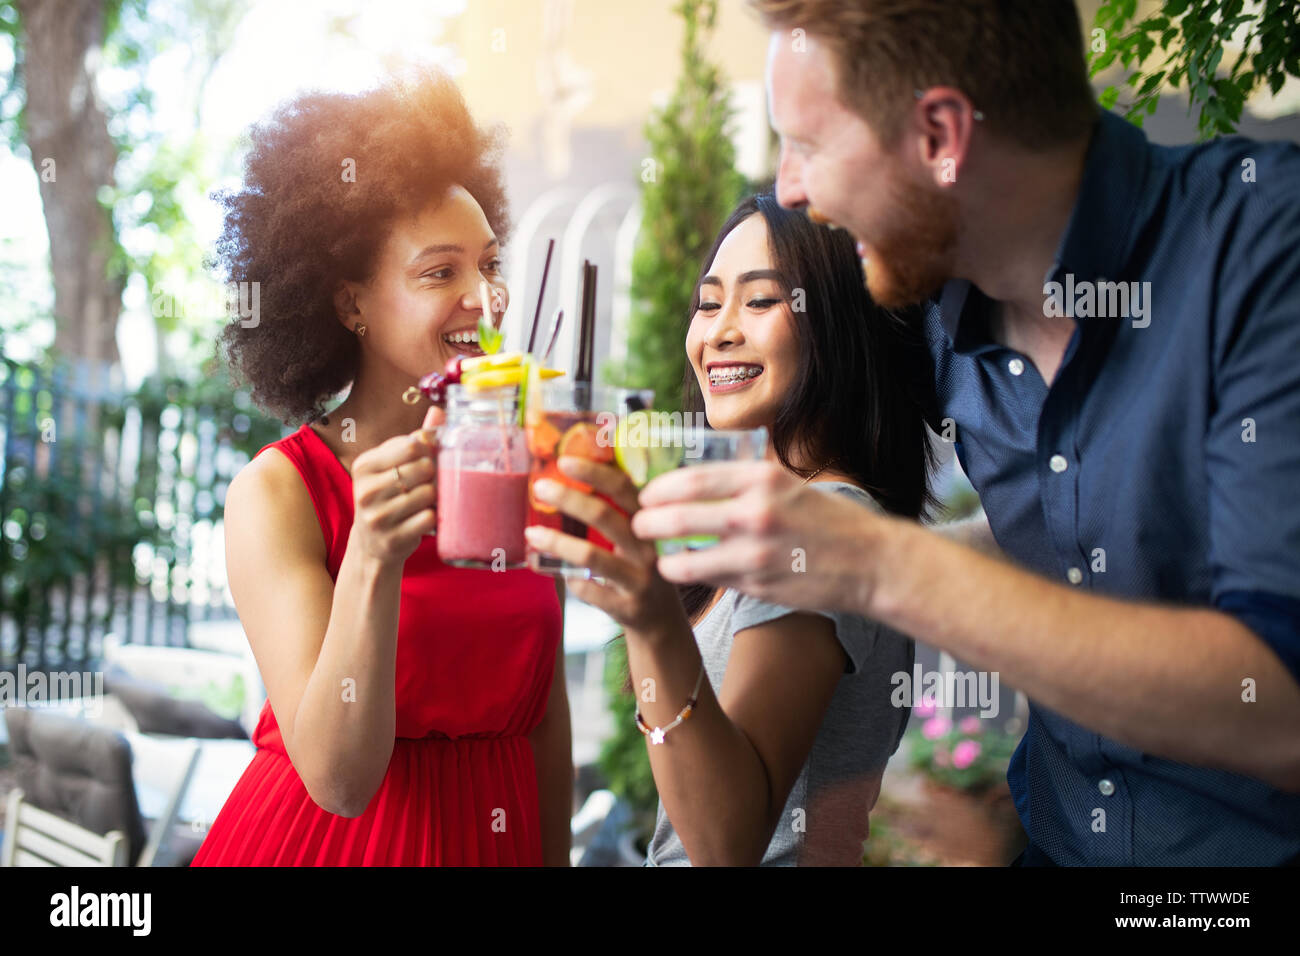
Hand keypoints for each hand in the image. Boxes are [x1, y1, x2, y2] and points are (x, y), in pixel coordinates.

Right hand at [350, 405, 442, 566]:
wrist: (372, 544)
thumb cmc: (387, 497)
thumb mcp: (391, 465)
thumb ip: (415, 439)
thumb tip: (439, 410)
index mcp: (364, 465)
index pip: (411, 446)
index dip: (428, 450)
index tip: (427, 458)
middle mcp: (366, 490)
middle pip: (423, 468)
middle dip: (433, 474)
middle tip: (428, 483)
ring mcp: (378, 517)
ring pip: (429, 493)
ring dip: (435, 497)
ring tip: (426, 501)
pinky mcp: (393, 539)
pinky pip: (430, 518)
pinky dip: (435, 517)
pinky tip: (425, 518)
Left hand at [524, 457, 686, 635]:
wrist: (662, 621)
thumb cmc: (640, 569)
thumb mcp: (639, 538)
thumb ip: (617, 513)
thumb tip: (570, 481)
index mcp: (650, 524)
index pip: (625, 489)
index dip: (595, 473)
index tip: (564, 462)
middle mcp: (649, 549)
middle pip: (606, 516)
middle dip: (569, 499)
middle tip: (539, 488)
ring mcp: (640, 580)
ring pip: (593, 556)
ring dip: (557, 543)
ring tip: (532, 534)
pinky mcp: (628, 608)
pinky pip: (589, 591)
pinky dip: (570, 579)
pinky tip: (561, 574)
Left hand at [630, 461, 886, 614]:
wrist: (870, 562)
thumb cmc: (827, 521)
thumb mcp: (788, 485)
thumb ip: (744, 483)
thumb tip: (694, 483)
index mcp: (762, 479)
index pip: (692, 479)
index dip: (659, 489)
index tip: (645, 494)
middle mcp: (756, 513)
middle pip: (678, 517)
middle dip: (647, 522)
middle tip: (637, 525)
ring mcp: (755, 554)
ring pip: (686, 558)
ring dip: (663, 558)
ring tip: (657, 556)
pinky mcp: (757, 585)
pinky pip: (710, 580)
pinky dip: (692, 575)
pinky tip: (686, 571)